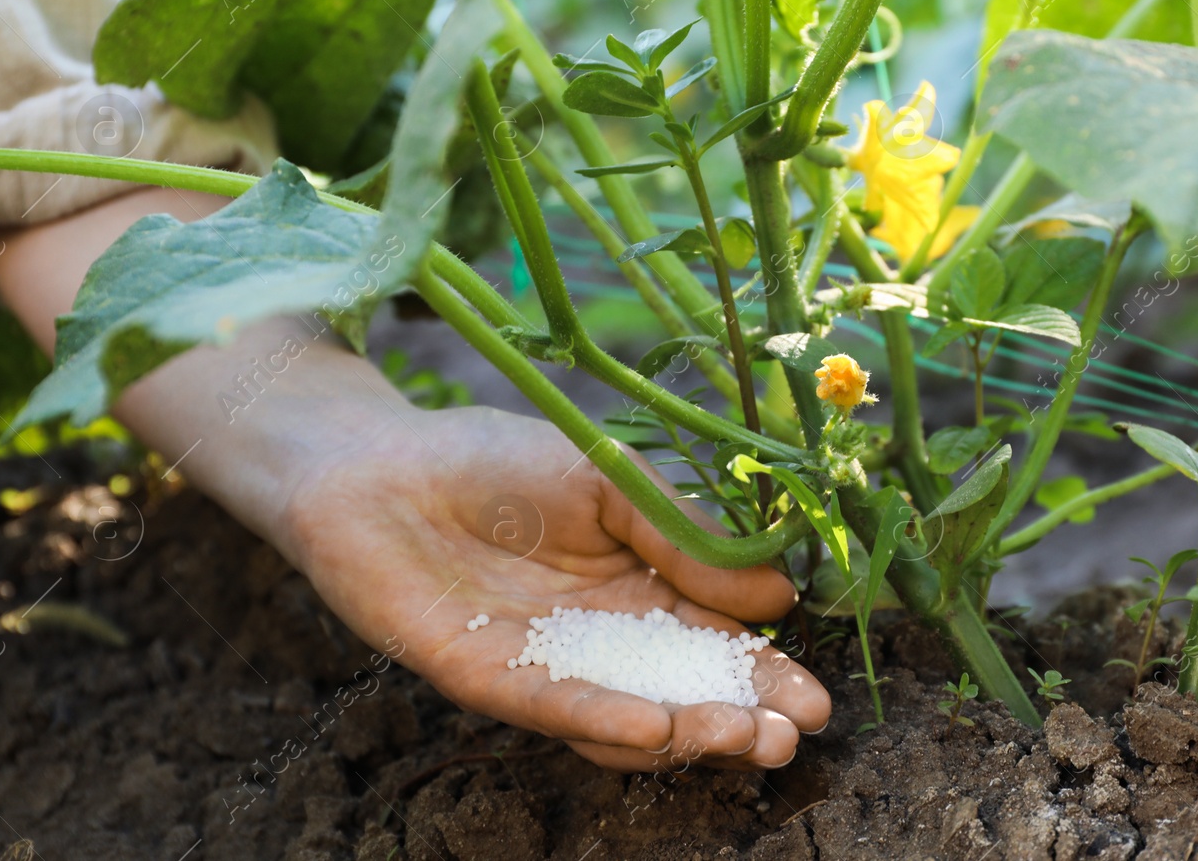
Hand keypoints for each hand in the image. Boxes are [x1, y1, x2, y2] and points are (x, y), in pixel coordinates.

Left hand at [276, 403, 830, 770]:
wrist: (380, 462)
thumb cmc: (494, 460)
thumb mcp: (611, 482)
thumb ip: (685, 534)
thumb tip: (779, 595)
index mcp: (638, 590)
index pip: (715, 645)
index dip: (765, 676)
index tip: (816, 700)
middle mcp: (598, 641)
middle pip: (682, 695)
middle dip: (741, 721)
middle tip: (791, 734)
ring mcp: (545, 666)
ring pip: (627, 719)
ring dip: (688, 734)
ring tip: (745, 737)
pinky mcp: (488, 679)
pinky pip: (556, 708)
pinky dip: (608, 721)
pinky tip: (658, 726)